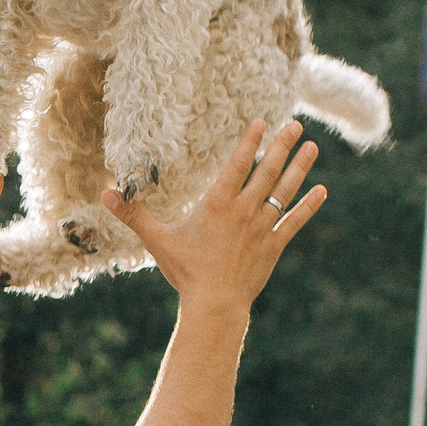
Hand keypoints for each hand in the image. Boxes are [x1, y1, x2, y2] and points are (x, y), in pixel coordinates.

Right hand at [102, 117, 322, 310]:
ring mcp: (262, 227)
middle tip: (295, 123)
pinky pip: (295, 220)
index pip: (238, 164)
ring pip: (284, 191)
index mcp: (217, 204)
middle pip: (267, 171)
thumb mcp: (158, 240)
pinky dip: (309, 205)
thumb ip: (133, 215)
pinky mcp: (274, 245)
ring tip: (312, 146)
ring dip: (300, 167)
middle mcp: (244, 210)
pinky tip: (322, 190)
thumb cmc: (186, 271)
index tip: (263, 120)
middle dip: (282, 145)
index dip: (250, 141)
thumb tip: (104, 194)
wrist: (214, 304)